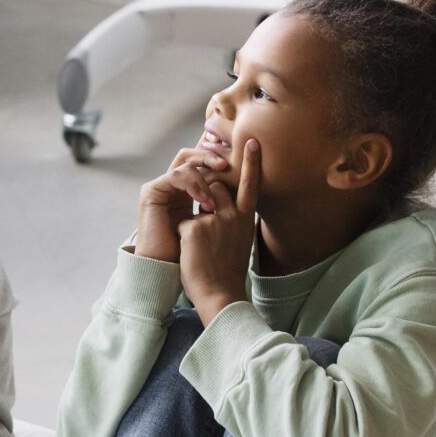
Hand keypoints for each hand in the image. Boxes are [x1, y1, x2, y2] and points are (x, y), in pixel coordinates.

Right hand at [134, 142, 232, 263]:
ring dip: (204, 179)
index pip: (206, 162)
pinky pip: (175, 175)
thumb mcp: (217, 224)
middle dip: (213, 156)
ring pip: (187, 161)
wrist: (171, 270)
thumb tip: (252, 188)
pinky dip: (192, 185)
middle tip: (226, 165)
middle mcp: (177, 183)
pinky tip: (204, 202)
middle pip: (195, 153)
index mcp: (192, 188)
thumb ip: (225, 205)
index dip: (221, 155)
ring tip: (213, 204)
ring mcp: (163, 185)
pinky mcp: (151, 191)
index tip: (244, 150)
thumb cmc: (196, 254)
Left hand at [178, 137, 260, 318]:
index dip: (251, 163)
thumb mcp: (238, 241)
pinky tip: (192, 255)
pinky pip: (182, 222)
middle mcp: (233, 215)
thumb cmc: (226, 271)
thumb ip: (232, 220)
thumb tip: (221, 203)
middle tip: (205, 223)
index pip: (250, 185)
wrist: (219, 295)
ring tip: (202, 245)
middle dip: (204, 195)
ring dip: (193, 217)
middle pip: (214, 187)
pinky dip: (183, 238)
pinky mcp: (195, 228)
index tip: (253, 142)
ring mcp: (214, 220)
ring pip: (197, 201)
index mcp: (246, 219)